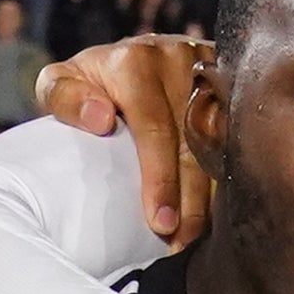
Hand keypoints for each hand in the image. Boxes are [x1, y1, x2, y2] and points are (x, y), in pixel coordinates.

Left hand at [34, 36, 212, 246]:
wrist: (129, 54)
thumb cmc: (91, 81)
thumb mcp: (60, 81)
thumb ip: (64, 98)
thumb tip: (101, 120)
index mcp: (136, 61)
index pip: (155, 128)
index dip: (161, 179)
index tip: (160, 222)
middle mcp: (179, 59)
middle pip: (192, 141)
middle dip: (190, 198)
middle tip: (180, 240)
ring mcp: (210, 69)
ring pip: (219, 141)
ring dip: (210, 193)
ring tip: (194, 231)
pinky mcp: (229, 81)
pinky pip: (234, 134)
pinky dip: (225, 172)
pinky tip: (214, 206)